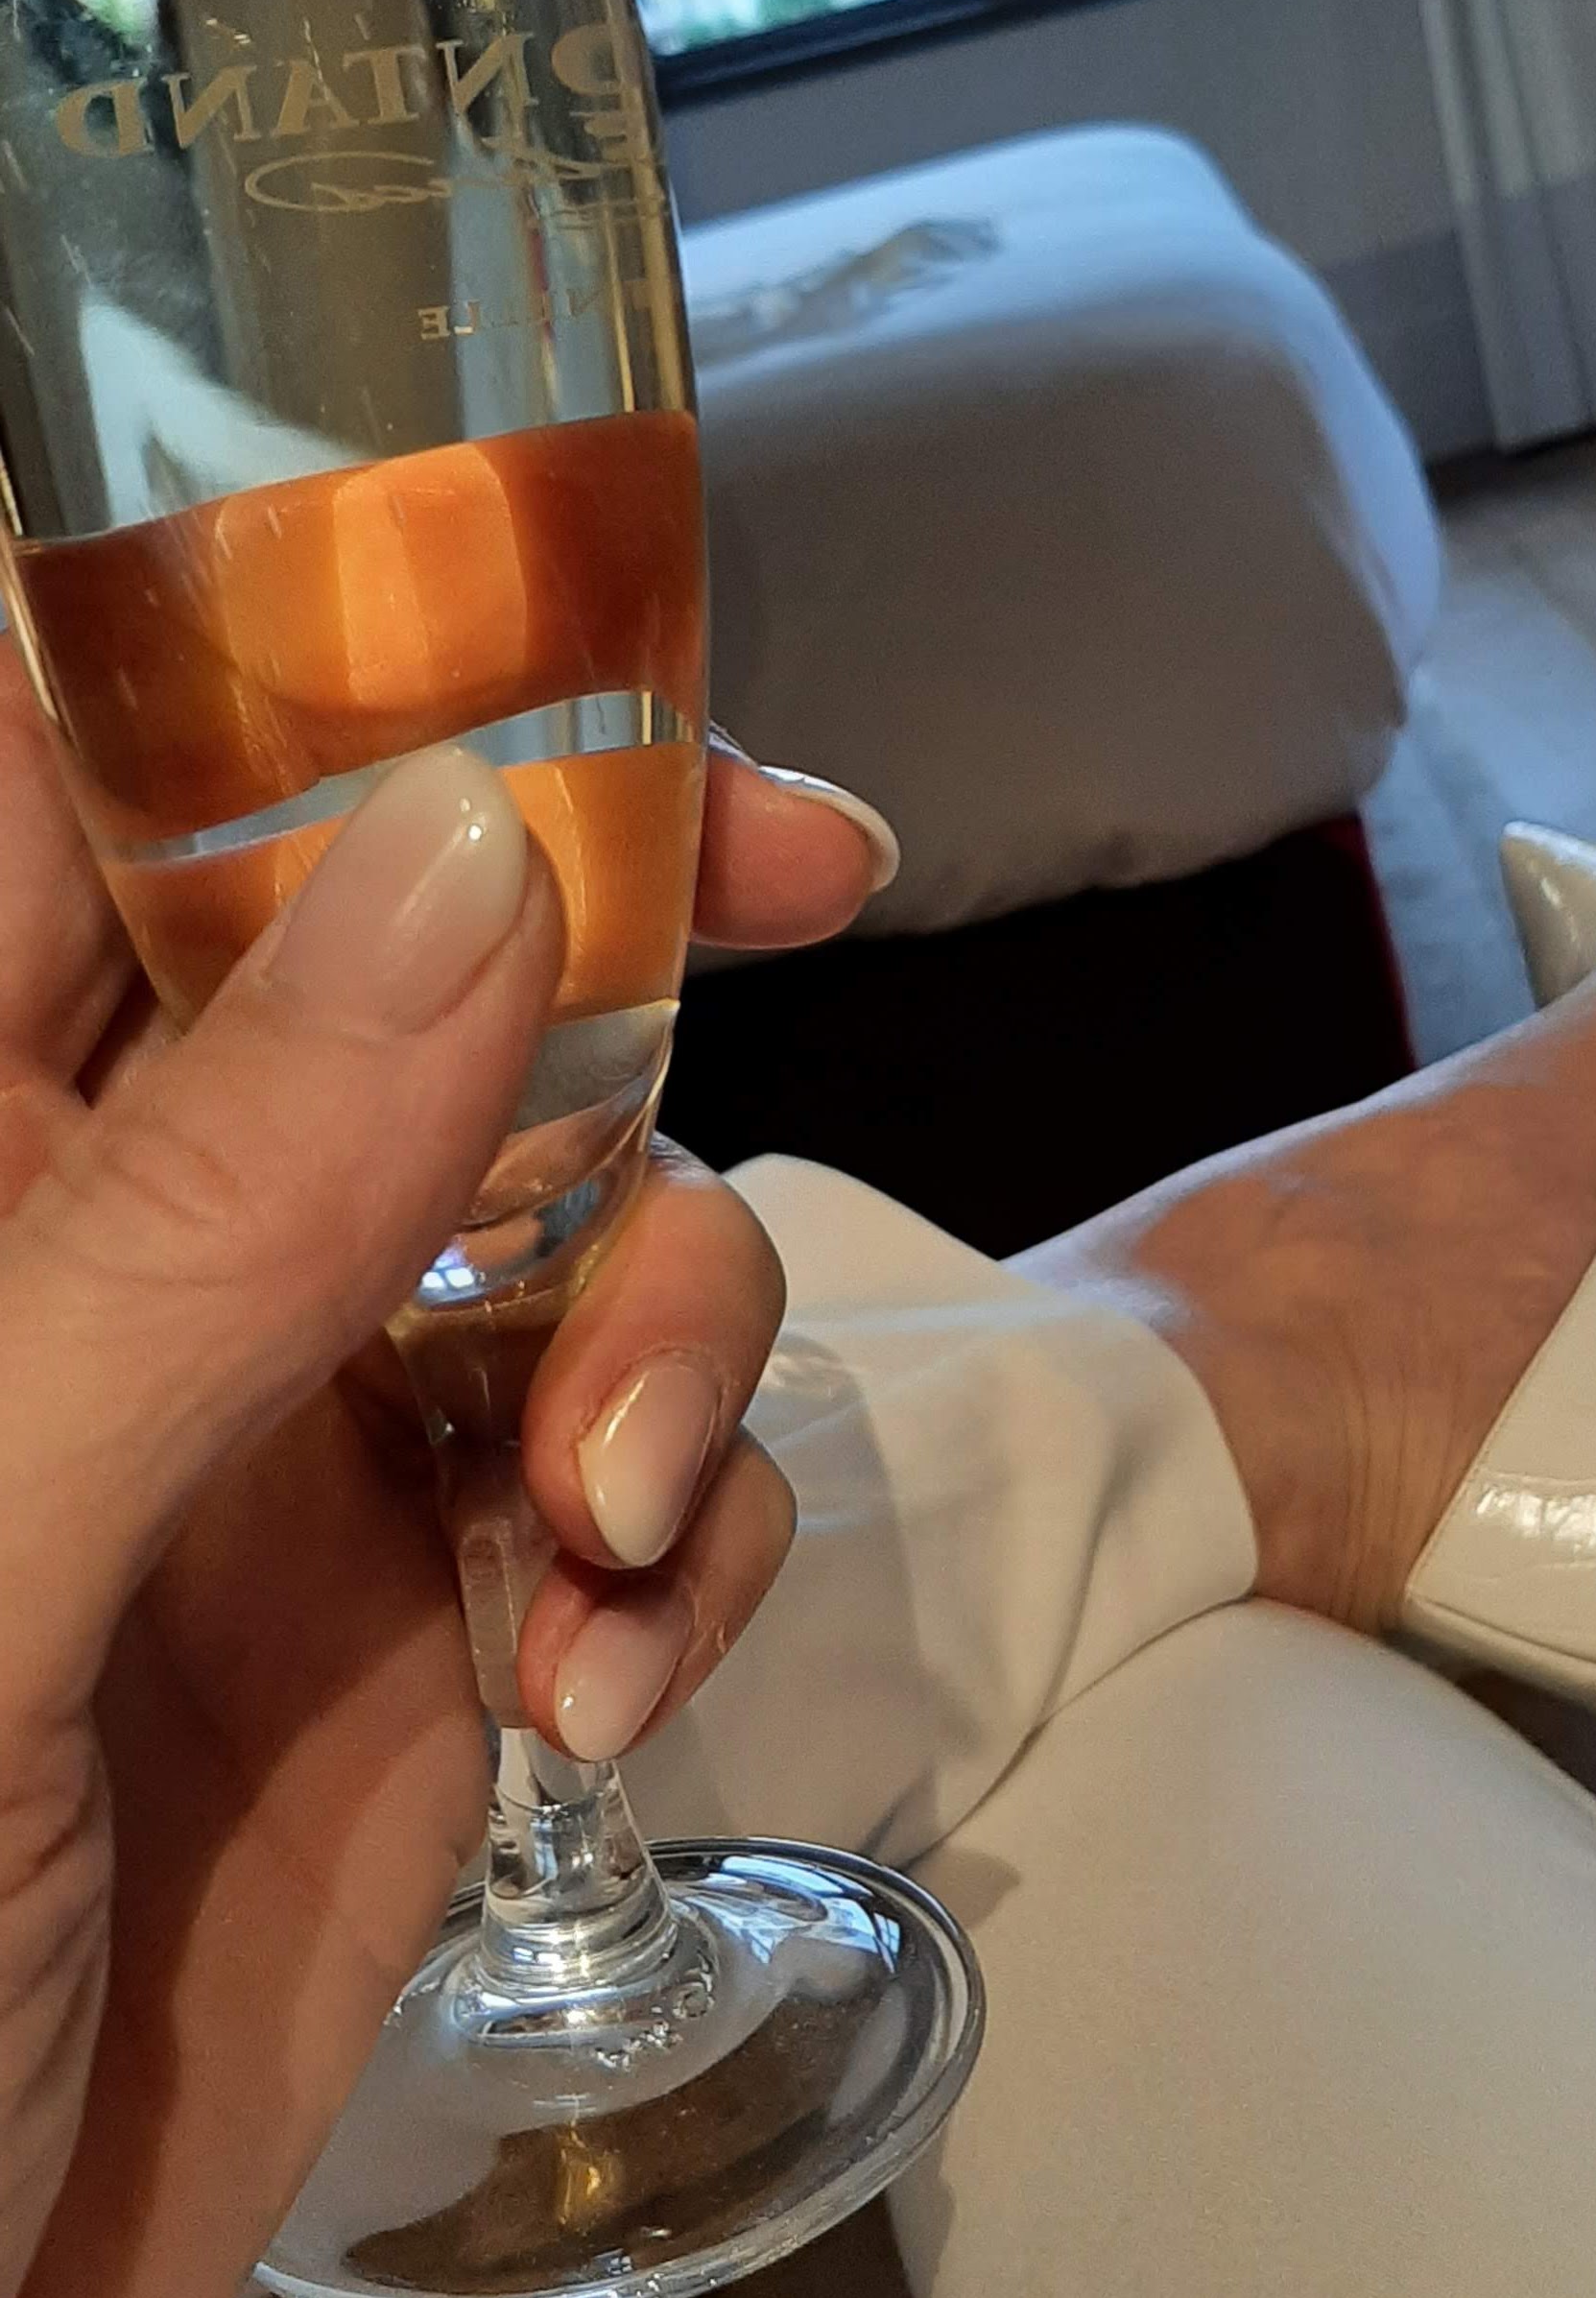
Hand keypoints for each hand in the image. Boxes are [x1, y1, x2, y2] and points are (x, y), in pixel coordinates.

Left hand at [0, 654, 888, 2297]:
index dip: (307, 636)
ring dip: (666, 1317)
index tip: (548, 612)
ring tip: (602, 1534)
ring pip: (561, 1207)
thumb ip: (197, 1219)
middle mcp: (100, 1259)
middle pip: (395, 948)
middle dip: (608, 932)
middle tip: (815, 879)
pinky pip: (626, 1475)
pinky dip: (679, 1540)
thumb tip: (470, 859)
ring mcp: (268, 1446)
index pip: (77, 770)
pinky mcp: (406, 1638)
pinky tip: (607, 1685)